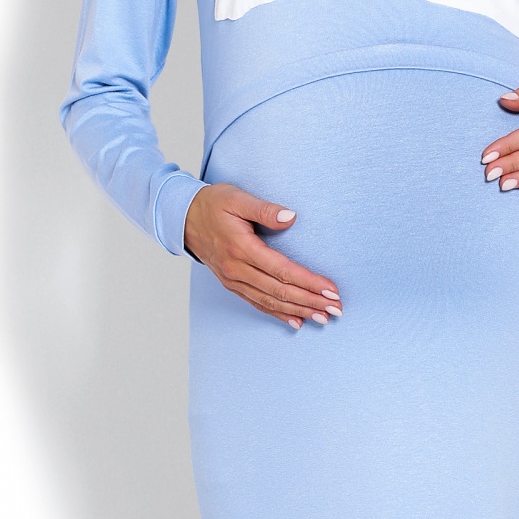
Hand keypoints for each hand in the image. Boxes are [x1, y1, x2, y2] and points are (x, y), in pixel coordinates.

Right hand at [184, 183, 342, 329]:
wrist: (182, 218)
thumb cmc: (212, 204)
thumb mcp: (237, 198)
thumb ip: (265, 209)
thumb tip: (291, 217)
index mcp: (241, 248)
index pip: (282, 270)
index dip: (308, 282)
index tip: (330, 290)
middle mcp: (236, 269)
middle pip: (280, 291)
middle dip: (310, 301)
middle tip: (336, 309)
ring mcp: (233, 279)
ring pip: (270, 301)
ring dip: (299, 311)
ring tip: (323, 317)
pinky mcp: (231, 284)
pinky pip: (257, 303)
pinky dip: (278, 314)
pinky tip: (296, 321)